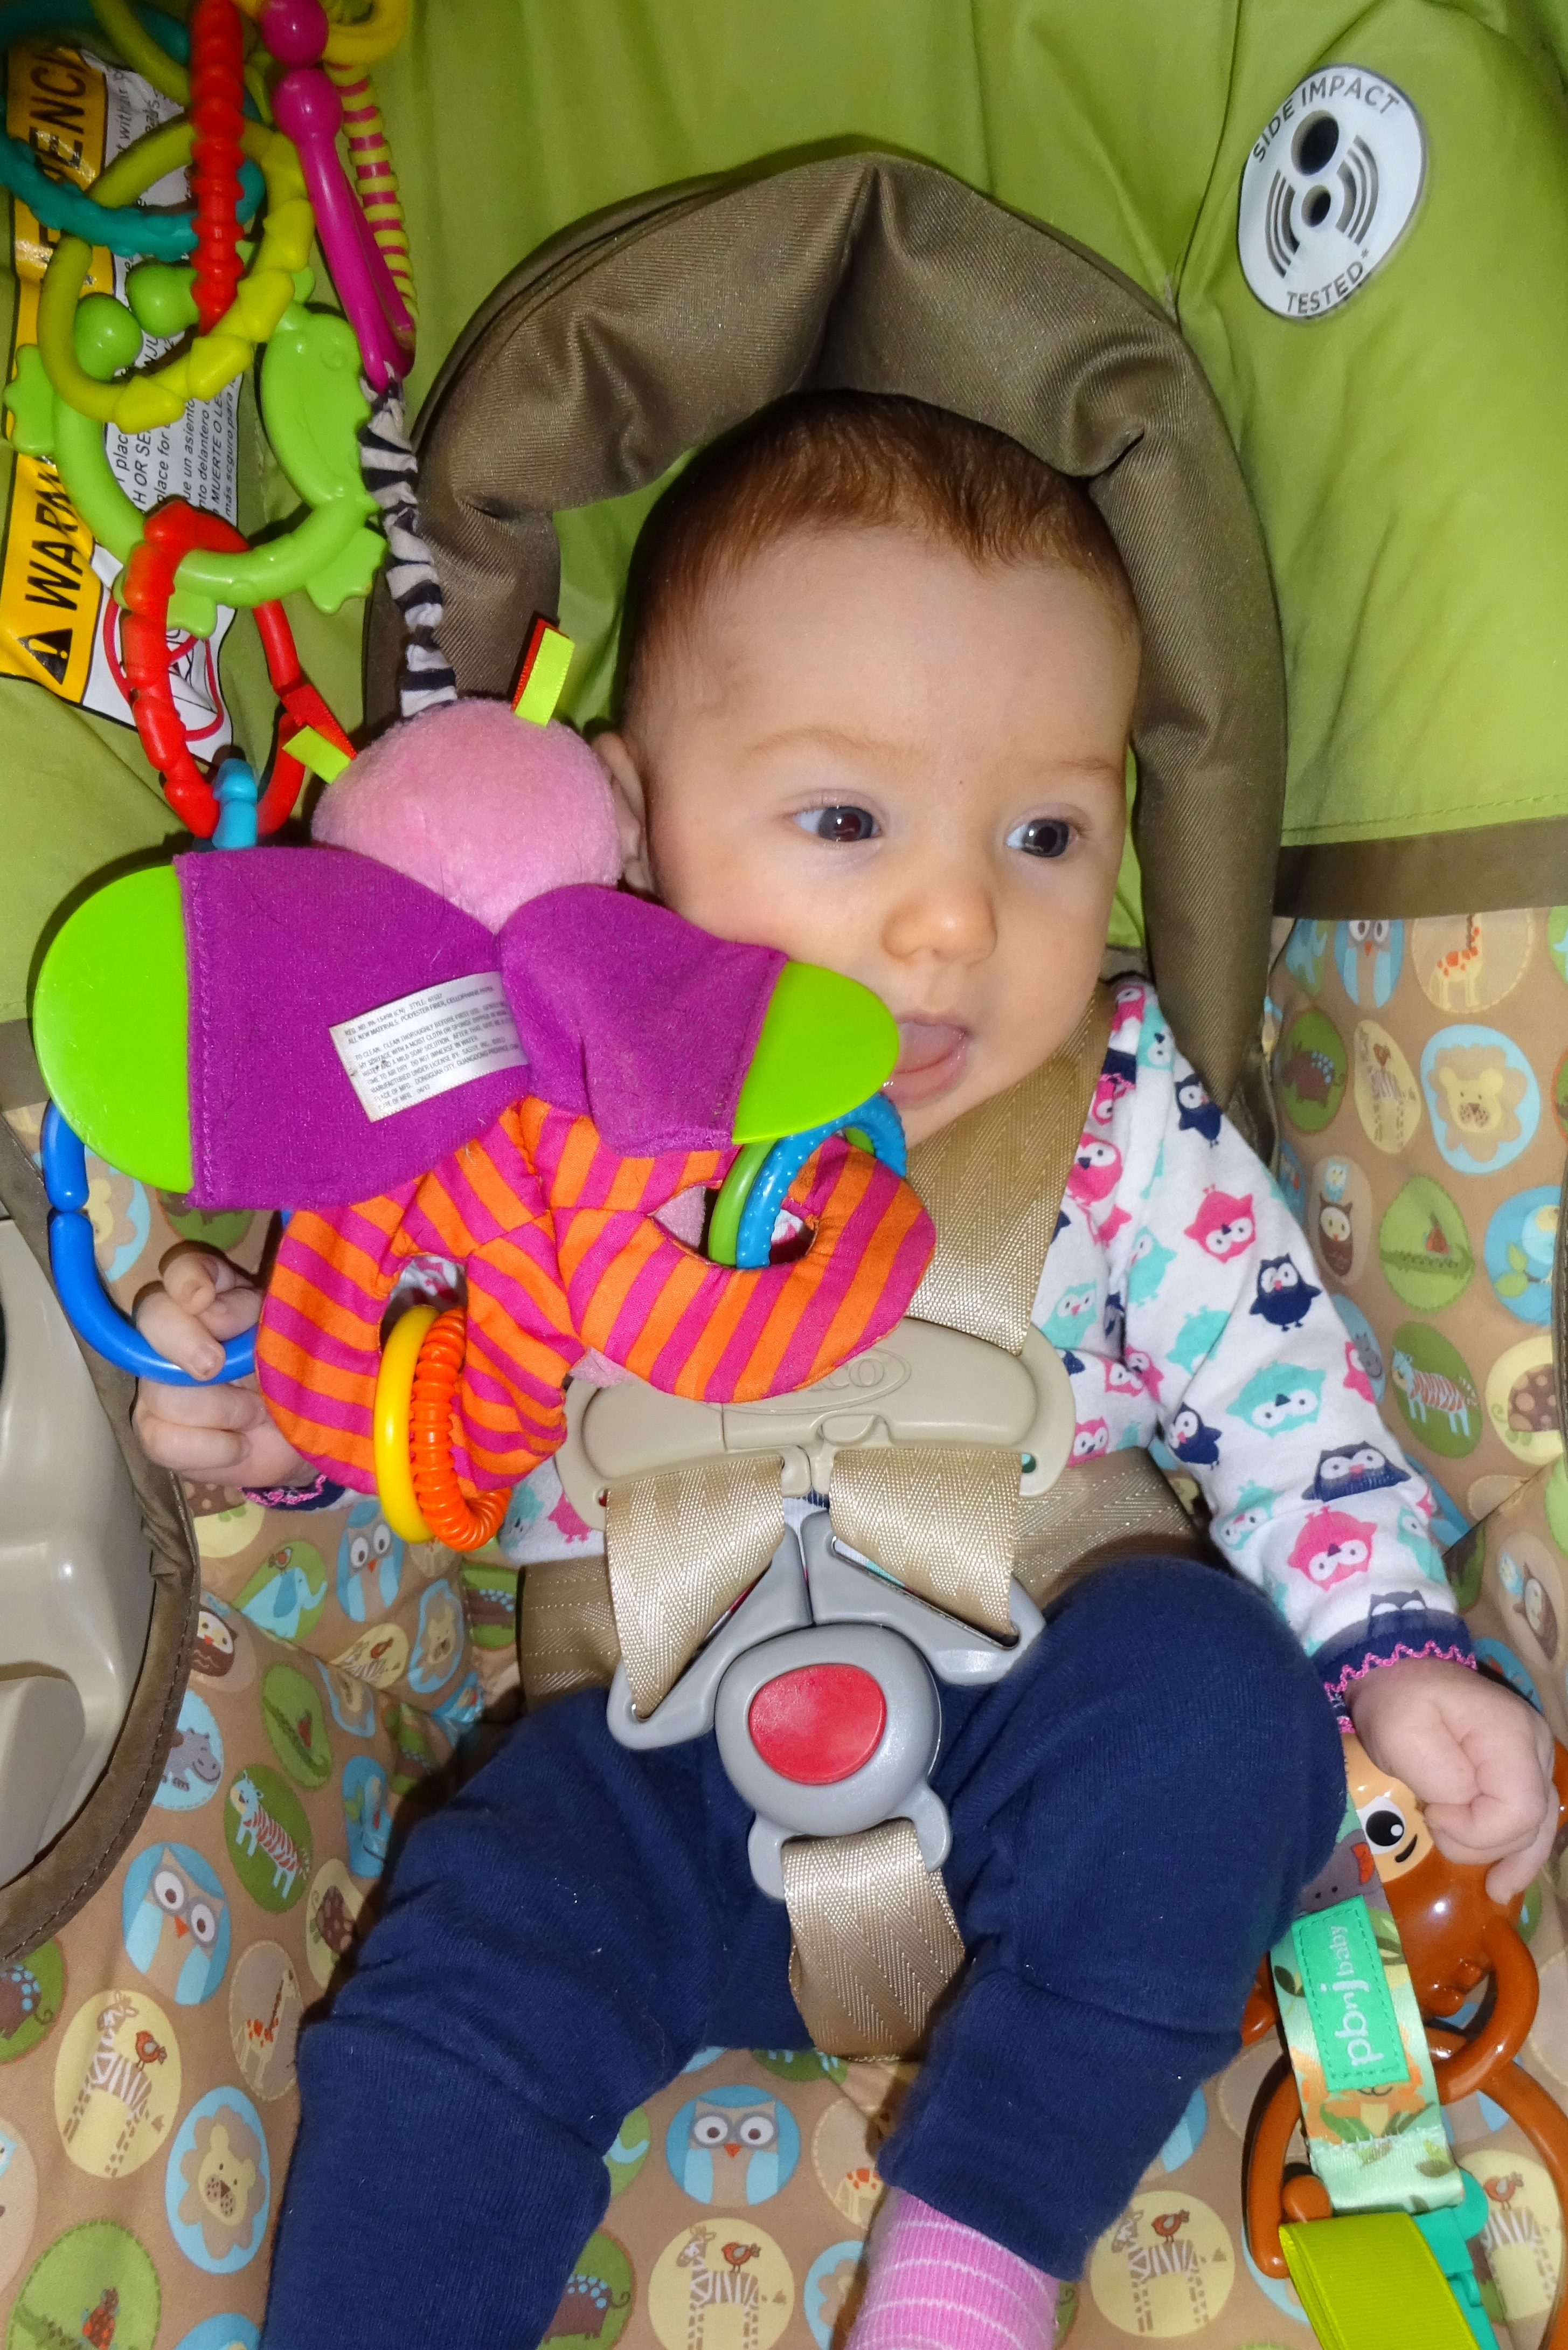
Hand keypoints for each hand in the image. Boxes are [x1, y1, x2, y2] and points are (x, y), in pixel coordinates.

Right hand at [132, 1247, 311, 1488]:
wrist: (306, 1438)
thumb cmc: (301, 1379)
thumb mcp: (294, 1341)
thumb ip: (258, 1318)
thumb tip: (211, 1313)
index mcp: (220, 1296)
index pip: (184, 1267)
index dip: (186, 1278)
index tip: (203, 1298)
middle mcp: (180, 1332)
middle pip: (153, 1317)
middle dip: (183, 1341)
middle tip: (216, 1367)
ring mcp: (160, 1382)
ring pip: (162, 1391)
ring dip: (223, 1409)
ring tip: (258, 1413)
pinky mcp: (156, 1431)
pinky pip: (160, 1440)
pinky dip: (210, 1449)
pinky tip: (240, 1446)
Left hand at [1347, 1656, 1557, 1903]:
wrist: (1401, 1672)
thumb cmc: (1398, 1701)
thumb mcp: (1402, 1734)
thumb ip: (1440, 1779)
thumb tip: (1459, 1811)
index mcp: (1512, 1736)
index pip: (1518, 1810)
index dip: (1478, 1830)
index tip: (1432, 1815)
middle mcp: (1536, 1749)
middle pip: (1532, 1823)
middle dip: (1487, 1845)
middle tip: (1439, 1836)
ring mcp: (1534, 1759)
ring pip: (1539, 1825)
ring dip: (1516, 1859)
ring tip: (1496, 1889)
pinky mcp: (1521, 1769)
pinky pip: (1529, 1816)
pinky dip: (1517, 1845)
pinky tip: (1505, 1874)